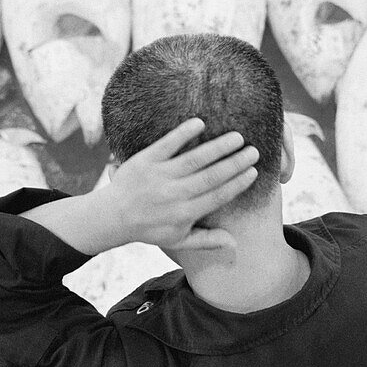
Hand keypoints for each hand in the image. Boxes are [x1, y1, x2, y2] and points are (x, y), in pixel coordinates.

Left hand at [100, 118, 258, 250]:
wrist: (112, 216)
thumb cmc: (149, 228)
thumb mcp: (178, 240)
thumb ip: (207, 240)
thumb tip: (235, 243)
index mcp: (184, 213)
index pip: (218, 196)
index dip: (238, 183)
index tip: (254, 172)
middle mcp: (174, 194)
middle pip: (211, 176)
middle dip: (235, 163)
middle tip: (254, 151)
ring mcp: (159, 176)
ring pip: (194, 159)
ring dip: (218, 147)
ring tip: (237, 137)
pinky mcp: (146, 160)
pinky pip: (167, 144)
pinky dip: (183, 133)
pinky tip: (200, 123)